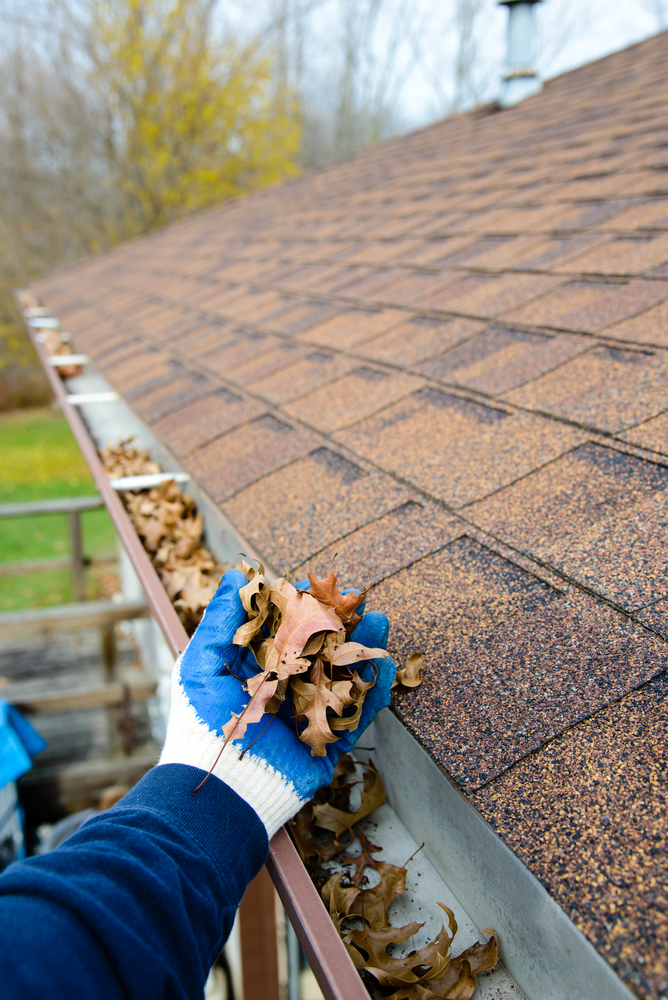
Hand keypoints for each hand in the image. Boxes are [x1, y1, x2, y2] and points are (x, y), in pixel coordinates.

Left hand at [159, 570, 394, 836]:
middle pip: (320, 649)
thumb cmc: (201, 721)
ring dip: (362, 649)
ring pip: (343, 676)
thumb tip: (232, 574)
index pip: (285, 629)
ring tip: (377, 621)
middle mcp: (285, 689)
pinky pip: (356, 716)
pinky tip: (384, 668)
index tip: (315, 582)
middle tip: (356, 598)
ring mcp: (308, 715)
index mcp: (257, 668)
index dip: (302, 606)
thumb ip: (221, 619)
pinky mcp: (327, 743)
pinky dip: (373, 694)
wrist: (218, 785)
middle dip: (339, 622)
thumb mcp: (202, 663)